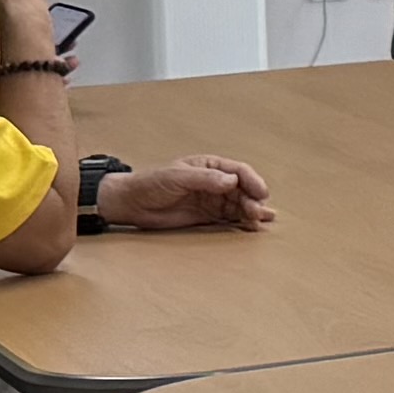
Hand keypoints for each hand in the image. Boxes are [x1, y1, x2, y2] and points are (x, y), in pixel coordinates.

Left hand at [97, 158, 274, 233]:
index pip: (238, 171)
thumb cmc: (151, 183)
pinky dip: (242, 222)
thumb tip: (232, 180)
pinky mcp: (207, 216)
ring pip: (239, 205)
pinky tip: (252, 226)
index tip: (261, 193)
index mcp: (210, 166)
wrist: (131, 204)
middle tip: (258, 212)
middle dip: (253, 200)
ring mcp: (212, 200)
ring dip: (252, 212)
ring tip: (261, 220)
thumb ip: (205, 178)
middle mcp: (215, 182)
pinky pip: (229, 218)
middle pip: (242, 190)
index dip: (252, 181)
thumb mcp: (177, 177)